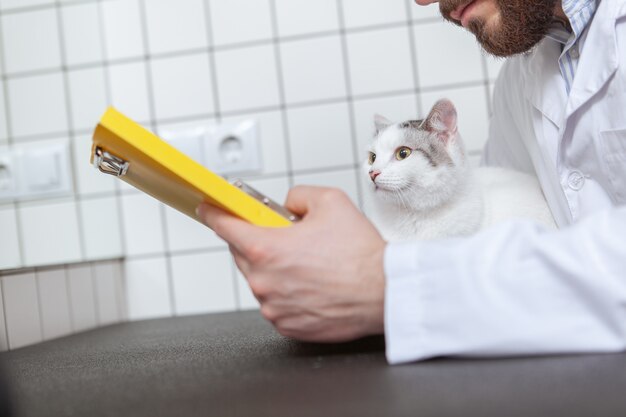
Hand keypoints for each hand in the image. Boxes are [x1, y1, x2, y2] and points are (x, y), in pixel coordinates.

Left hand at [197, 186, 386, 342]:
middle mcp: (263, 280)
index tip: (208, 209)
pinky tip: (311, 284)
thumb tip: (286, 205)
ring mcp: (272, 307)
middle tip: (284, 235)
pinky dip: (286, 291)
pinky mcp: (286, 325)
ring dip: (274, 268)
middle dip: (257, 241)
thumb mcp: (330, 201)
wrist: (384, 292)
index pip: (224, 226)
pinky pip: (275, 302)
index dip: (214, 213)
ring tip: (308, 263)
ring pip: (260, 279)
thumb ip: (297, 195)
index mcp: (266, 248)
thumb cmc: (360, 253)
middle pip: (242, 253)